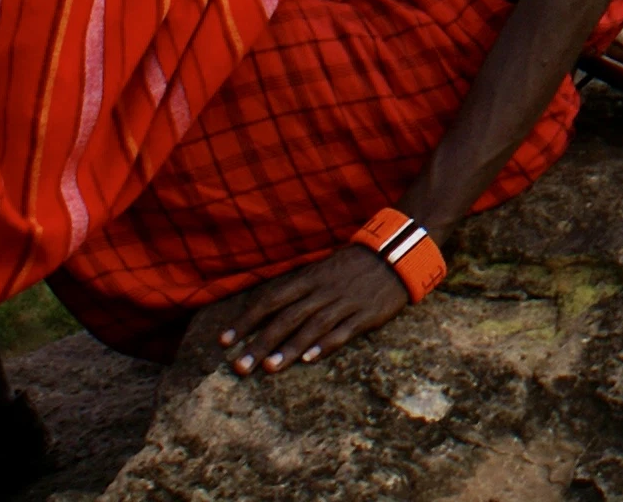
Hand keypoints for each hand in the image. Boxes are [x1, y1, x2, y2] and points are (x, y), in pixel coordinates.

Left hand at [211, 243, 413, 376]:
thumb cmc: (354, 266)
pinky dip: (325, 344)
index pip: (270, 300)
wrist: (398, 253)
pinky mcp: (366, 314)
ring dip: (289, 348)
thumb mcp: (322, 269)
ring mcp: (344, 302)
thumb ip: (298, 290)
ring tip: (269, 368)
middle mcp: (322, 291)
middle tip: (239, 367)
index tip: (224, 343)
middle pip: (286, 318)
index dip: (246, 321)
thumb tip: (268, 310)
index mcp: (309, 278)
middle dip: (260, 343)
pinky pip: (343, 331)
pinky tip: (310, 359)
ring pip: (311, 327)